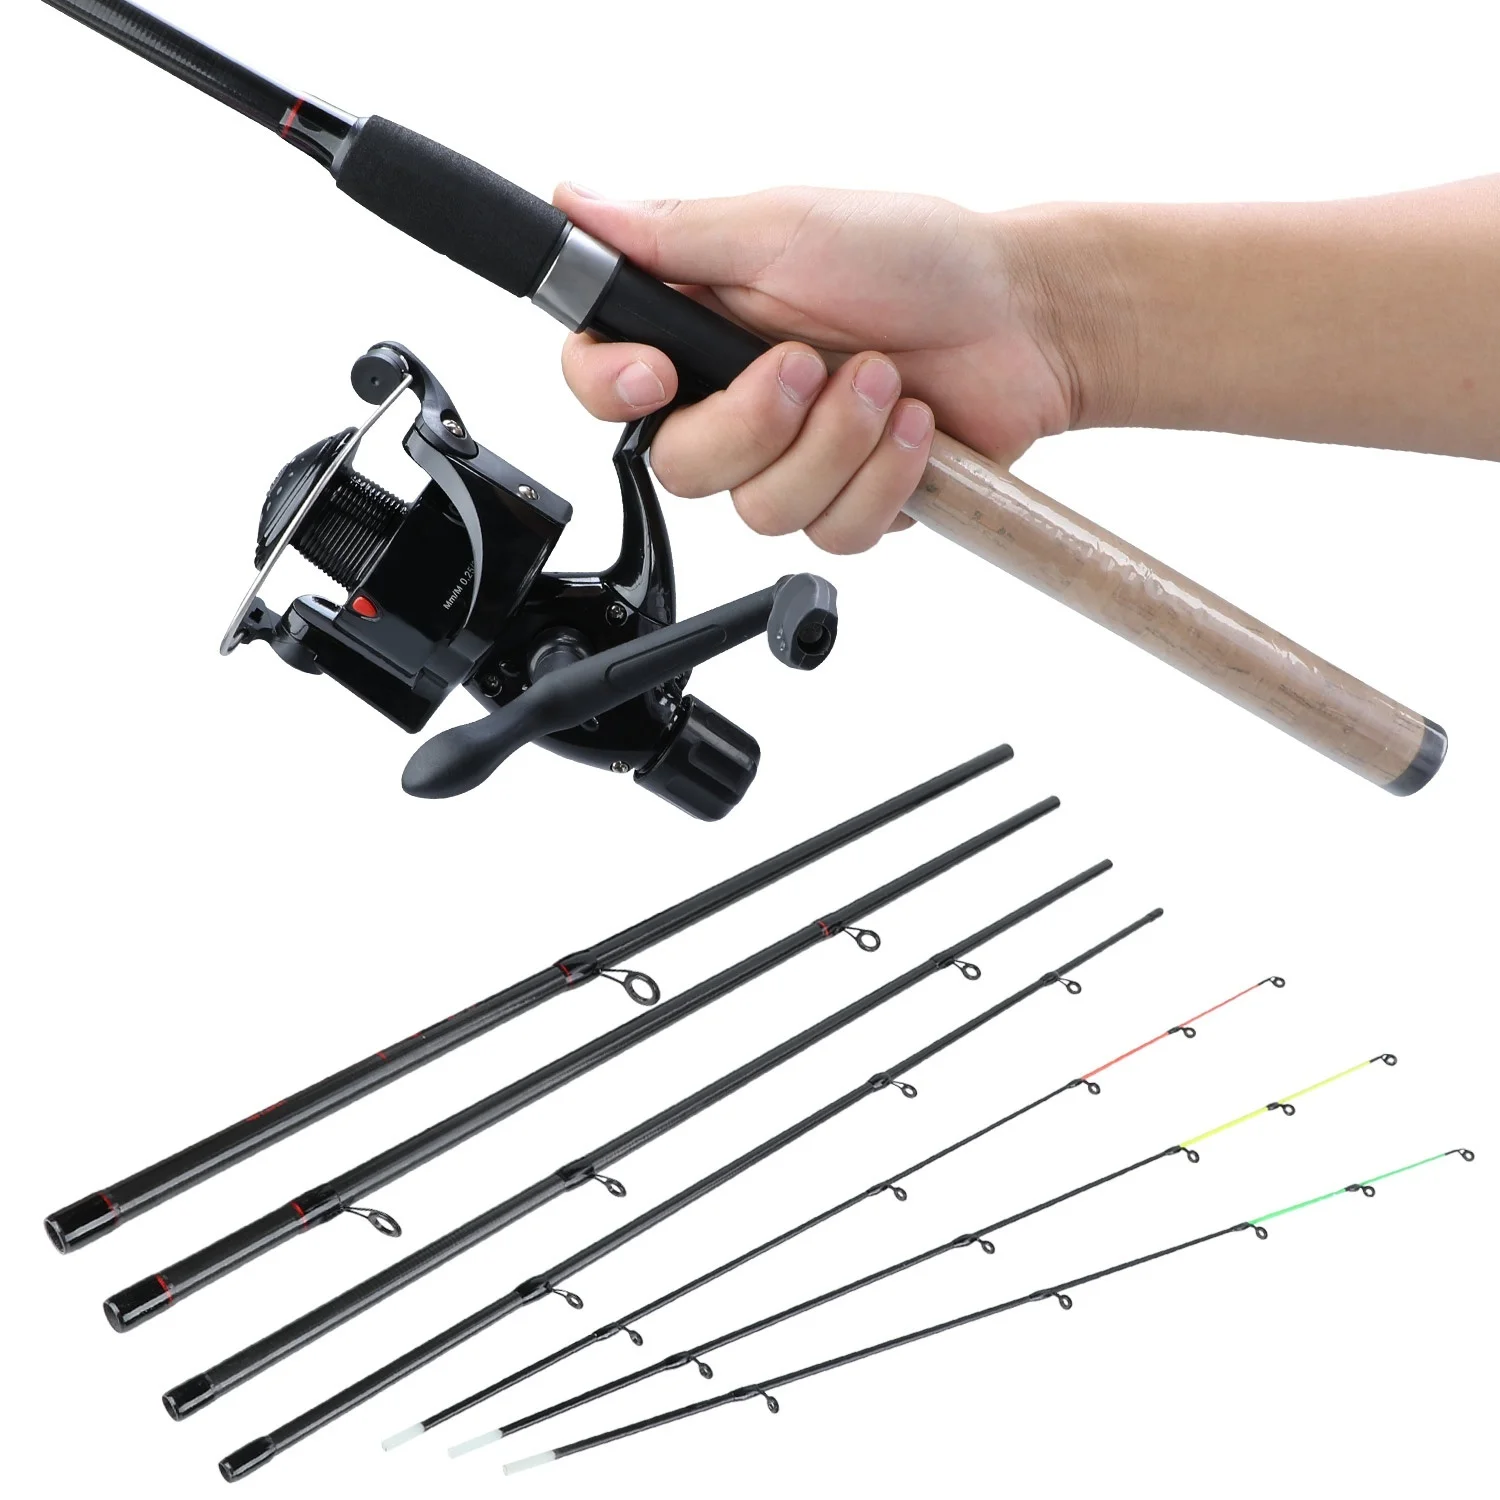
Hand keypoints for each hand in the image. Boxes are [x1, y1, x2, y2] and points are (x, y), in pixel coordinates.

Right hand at [553, 185, 1093, 552]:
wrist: (1020, 319)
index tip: (657, 378)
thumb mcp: (785, 229)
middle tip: (810, 363)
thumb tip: (576, 201)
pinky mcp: (846, 504)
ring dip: (835, 445)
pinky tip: (915, 430)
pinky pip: (833, 534)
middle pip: (681, 467)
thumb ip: (676, 235)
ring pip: (761, 511)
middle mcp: (734, 401)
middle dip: (755, 423)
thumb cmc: (914, 257)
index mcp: (700, 328)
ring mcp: (790, 461)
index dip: (610, 391)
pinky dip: (882, 479)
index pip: (602, 380)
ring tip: (886, 381)